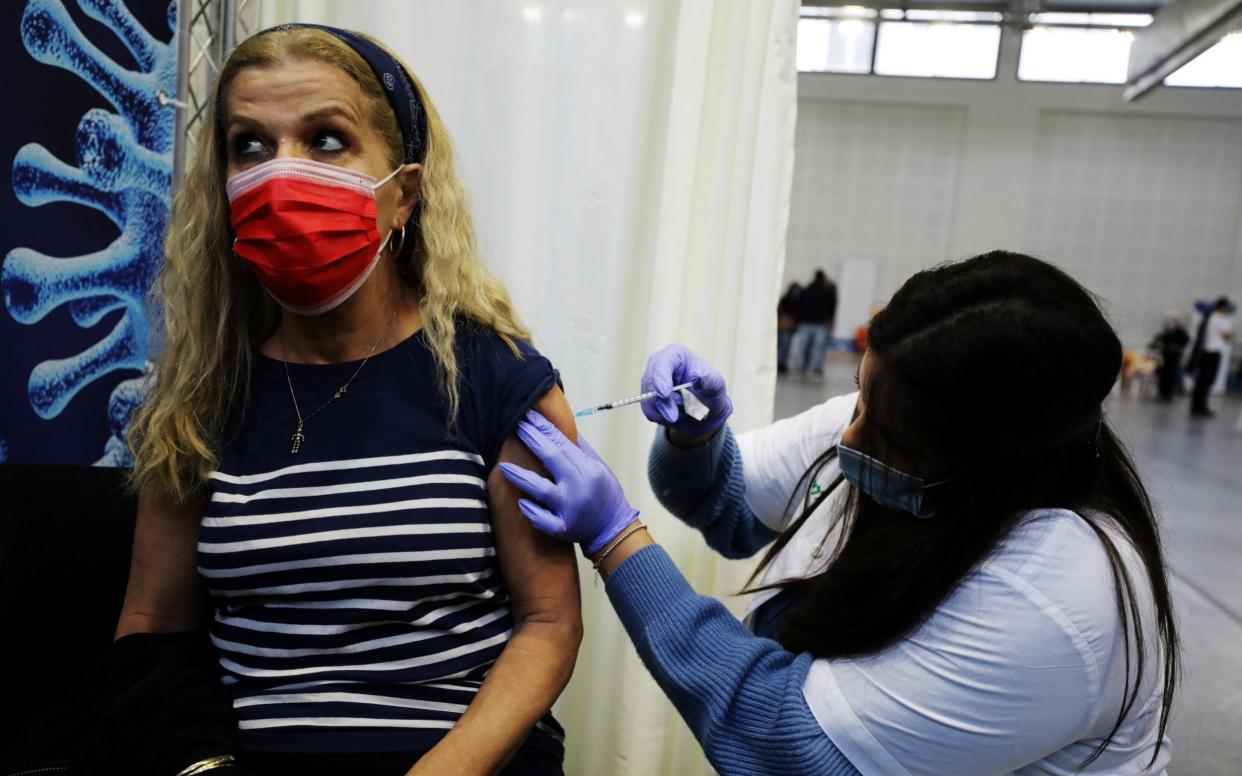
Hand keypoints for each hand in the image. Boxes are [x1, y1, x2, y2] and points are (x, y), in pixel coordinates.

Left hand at [499, 410, 639, 554]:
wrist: (613, 529)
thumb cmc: (605, 494)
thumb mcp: (599, 467)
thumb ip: (579, 448)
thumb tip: (560, 425)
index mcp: (589, 469)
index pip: (562, 443)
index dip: (543, 428)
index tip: (528, 416)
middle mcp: (579, 487)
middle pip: (551, 458)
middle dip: (531, 439)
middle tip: (513, 424)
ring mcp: (570, 509)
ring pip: (542, 489)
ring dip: (521, 476)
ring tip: (503, 466)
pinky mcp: (564, 528)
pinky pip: (544, 520)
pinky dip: (532, 512)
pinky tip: (521, 502)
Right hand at [640, 344, 731, 437]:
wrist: (704, 408)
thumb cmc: (710, 391)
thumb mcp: (716, 385)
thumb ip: (710, 379)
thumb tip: (698, 375)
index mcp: (675, 355)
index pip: (662, 362)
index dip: (660, 378)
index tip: (664, 394)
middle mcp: (658, 365)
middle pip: (651, 382)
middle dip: (663, 402)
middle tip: (674, 417)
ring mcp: (650, 381)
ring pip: (649, 399)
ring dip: (667, 411)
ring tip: (686, 409)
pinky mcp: (647, 397)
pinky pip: (649, 411)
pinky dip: (663, 417)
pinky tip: (677, 413)